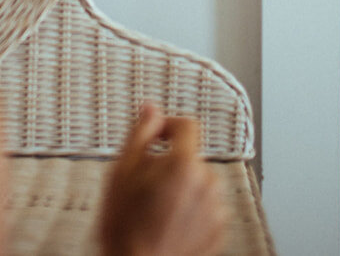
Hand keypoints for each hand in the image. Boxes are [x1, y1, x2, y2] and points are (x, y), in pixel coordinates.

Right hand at [99, 106, 225, 255]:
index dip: (168, 126)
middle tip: (146, 184)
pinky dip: (191, 209)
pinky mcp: (218, 231)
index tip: (156, 135)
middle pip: (191, 157)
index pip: (187, 125)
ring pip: (199, 182)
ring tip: (156, 207)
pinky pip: (206, 207)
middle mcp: (206, 184)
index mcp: (183, 164)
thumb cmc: (124, 225)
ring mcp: (215, 210)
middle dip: (171, 163)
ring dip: (182, 186)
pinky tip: (168, 221)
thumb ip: (140, 133)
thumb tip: (151, 109)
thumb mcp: (121, 170)